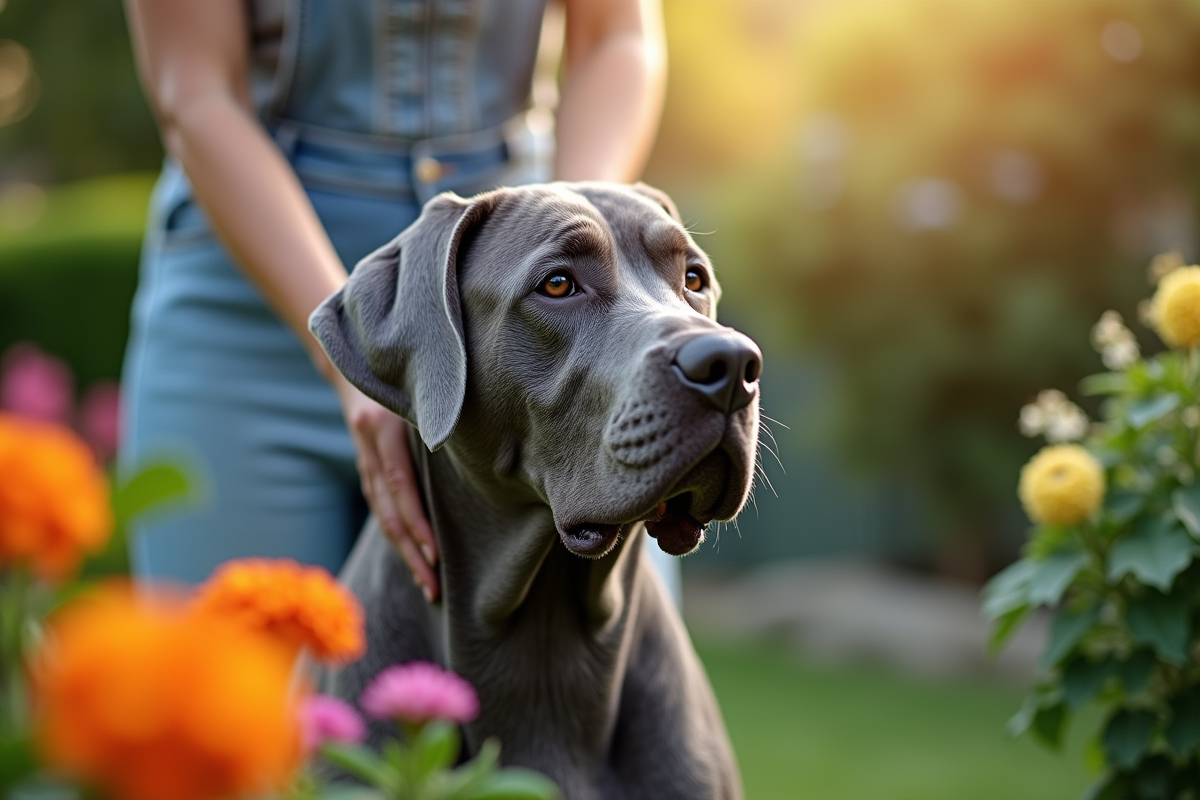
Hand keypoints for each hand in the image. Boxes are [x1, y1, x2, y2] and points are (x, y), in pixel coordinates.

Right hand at [333, 375, 439, 600]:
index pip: (399, 486)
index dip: (416, 522)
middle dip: (411, 552)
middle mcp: (368, 445)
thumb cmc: (409, 366)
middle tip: (434, 587)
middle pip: (388, 511)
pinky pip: (380, 507)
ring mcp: (363, 457)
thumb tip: (488, 444)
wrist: (356, 354)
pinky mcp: (366, 465)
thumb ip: (440, 411)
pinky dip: (397, 534)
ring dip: (404, 551)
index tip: (435, 552)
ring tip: (427, 584)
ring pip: (382, 514)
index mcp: (382, 427)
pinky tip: (414, 556)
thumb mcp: (422, 383)